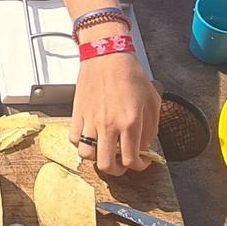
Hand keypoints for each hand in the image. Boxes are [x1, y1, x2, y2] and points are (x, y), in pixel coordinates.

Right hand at [72, 48, 159, 175]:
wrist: (106, 55)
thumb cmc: (130, 73)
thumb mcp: (152, 99)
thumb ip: (151, 127)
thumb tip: (145, 145)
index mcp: (130, 122)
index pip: (131, 159)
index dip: (138, 167)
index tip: (141, 163)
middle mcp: (108, 125)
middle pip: (107, 165)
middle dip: (117, 170)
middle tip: (122, 164)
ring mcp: (90, 120)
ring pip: (87, 155)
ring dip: (97, 158)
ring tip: (105, 152)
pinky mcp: (77, 113)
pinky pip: (74, 139)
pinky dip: (81, 144)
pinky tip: (91, 138)